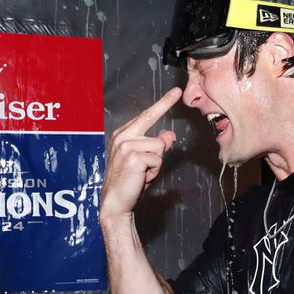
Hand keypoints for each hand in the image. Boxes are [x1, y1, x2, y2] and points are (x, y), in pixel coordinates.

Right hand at [101, 88, 181, 218]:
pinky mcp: (133, 156)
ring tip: (143, 173)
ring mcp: (126, 145)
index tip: (175, 92)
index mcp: (123, 135)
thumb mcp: (146, 162)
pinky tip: (142, 177)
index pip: (145, 116)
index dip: (161, 103)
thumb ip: (157, 147)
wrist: (116, 202)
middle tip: (178, 91)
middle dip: (164, 103)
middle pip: (150, 117)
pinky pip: (158, 159)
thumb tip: (169, 135)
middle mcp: (122, 136)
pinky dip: (154, 171)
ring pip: (159, 145)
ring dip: (156, 163)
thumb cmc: (130, 182)